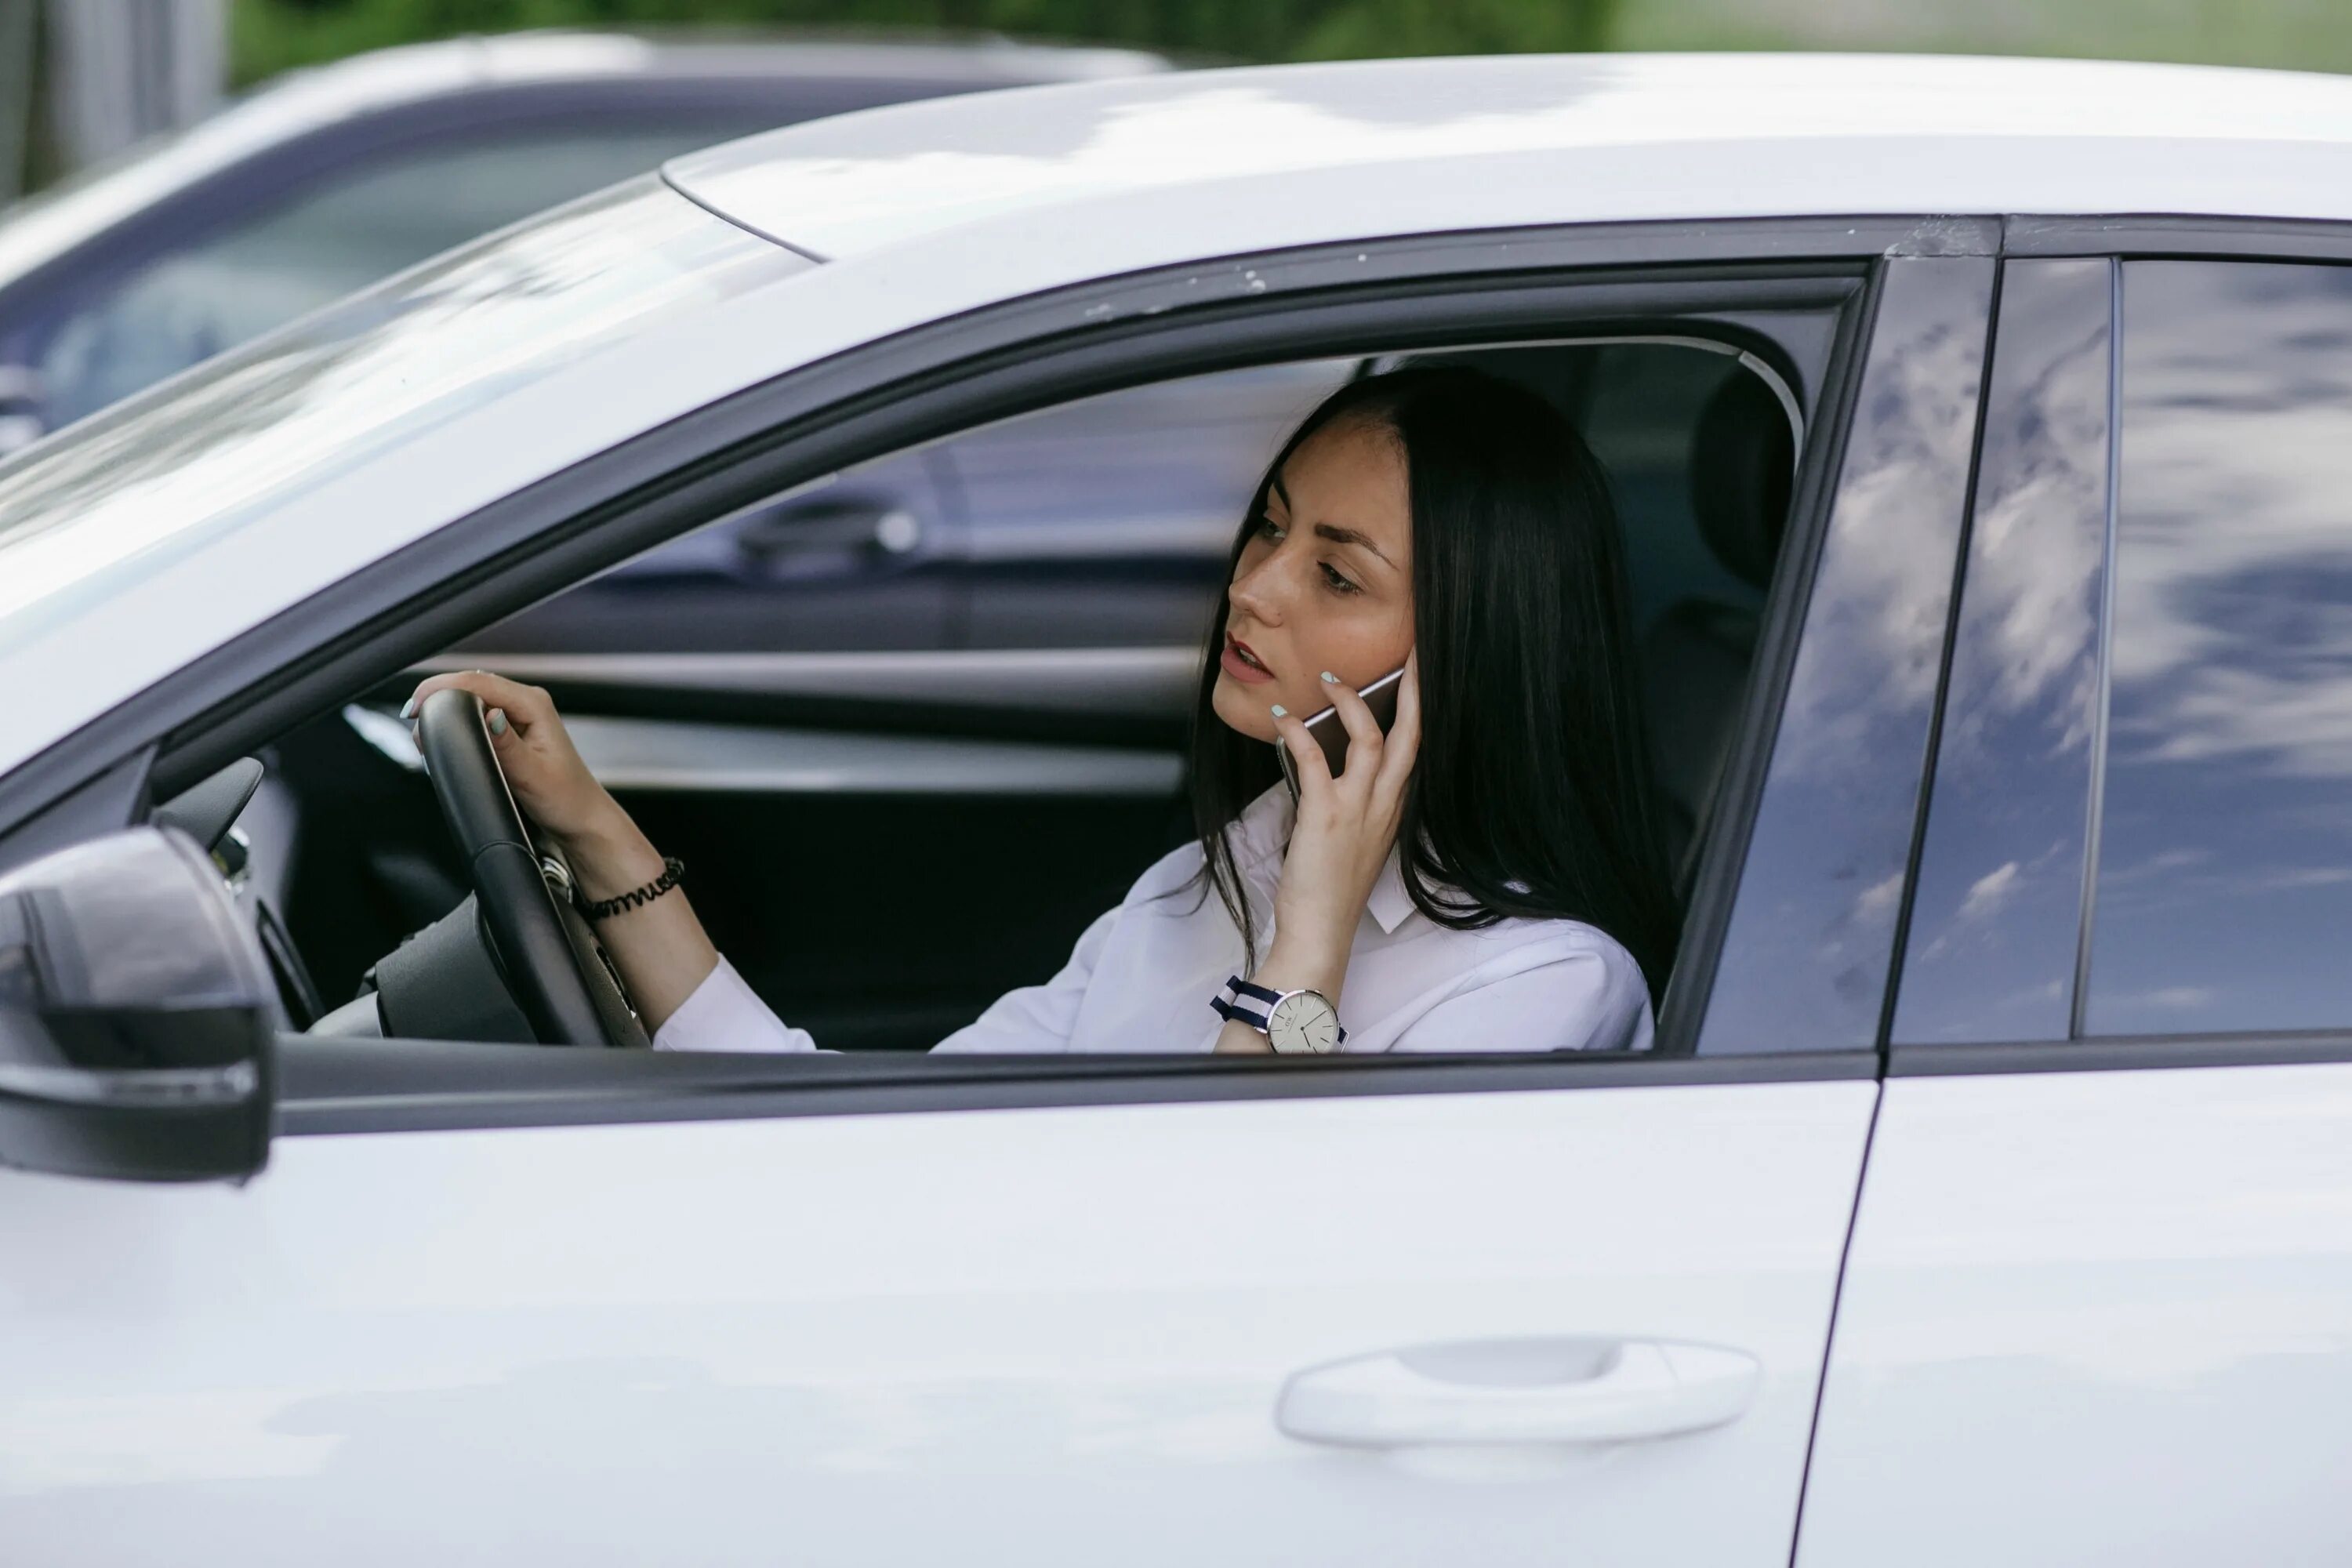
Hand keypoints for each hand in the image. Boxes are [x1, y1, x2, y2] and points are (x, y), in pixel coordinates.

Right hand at [400, 670, 623, 851]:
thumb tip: (488, 716)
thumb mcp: (532, 775)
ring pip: (470, 699)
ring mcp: (518, 715)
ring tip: (427, 735)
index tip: (415, 708)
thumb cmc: (565, 799)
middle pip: (470, 684)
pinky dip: (456, 723)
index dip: (441, 688)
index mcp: (534, 704)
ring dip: (446, 710)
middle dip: (438, 699)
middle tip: (416, 725)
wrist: (580, 819)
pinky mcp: (510, 729)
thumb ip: (507, 745)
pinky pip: (476, 715)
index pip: (478, 681)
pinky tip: (446, 739)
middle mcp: (526, 703)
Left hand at [1265, 652, 1422, 978]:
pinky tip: (1282, 720)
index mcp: (1394, 808)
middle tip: (1412, 650)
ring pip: (1369, 737)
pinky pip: (1314, 759)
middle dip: (1414, 688)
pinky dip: (1297, 734)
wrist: (1321, 931)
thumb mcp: (1355, 839)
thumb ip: (1354, 802)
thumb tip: (1326, 764)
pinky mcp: (1326, 814)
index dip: (1420, 708)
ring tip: (1329, 678)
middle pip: (1411, 734)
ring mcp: (1359, 807)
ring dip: (1348, 701)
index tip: (1419, 673)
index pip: (1416, 748)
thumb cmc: (1332, 889)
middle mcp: (1385, 804)